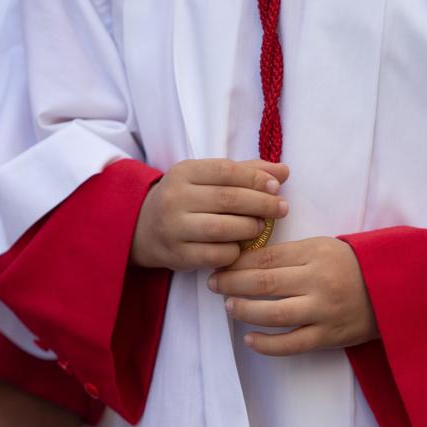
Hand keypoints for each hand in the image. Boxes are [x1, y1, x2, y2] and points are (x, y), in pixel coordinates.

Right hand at [131, 158, 289, 270]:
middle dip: (261, 204)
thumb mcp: (207, 178)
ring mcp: (173, 228)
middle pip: (228, 199)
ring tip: (260, 227)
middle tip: (281, 209)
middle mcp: (175, 198)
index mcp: (184, 172)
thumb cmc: (187, 199)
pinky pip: (215, 255)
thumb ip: (245, 172)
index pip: (226, 171)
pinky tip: (240, 247)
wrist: (143, 228)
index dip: (255, 178)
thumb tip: (283, 171)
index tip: (276, 186)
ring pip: (222, 228)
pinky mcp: (176, 255)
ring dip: (249, 228)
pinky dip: (234, 252)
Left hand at [208, 237, 378, 355]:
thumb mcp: (323, 247)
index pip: (266, 257)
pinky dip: (267, 344)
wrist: (393, 290)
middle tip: (214, 285)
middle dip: (232, 284)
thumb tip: (246, 261)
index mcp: (316, 253)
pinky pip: (292, 344)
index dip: (237, 263)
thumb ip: (290, 254)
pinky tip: (250, 339)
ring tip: (230, 307)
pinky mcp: (329, 336)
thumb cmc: (351, 266)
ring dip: (245, 311)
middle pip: (264, 283)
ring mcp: (324, 311)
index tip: (220, 266)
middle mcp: (318, 281)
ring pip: (274, 314)